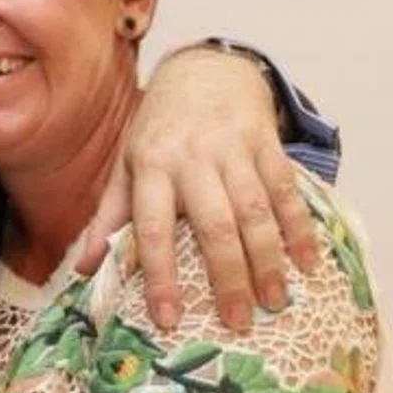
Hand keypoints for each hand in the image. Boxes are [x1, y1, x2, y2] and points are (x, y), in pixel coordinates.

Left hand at [76, 47, 318, 329]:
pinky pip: (285, 189)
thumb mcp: (126, 165)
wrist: (203, 70)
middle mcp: (191, 157)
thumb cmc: (159, 130)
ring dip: (268, 259)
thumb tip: (84, 268)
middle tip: (238, 322)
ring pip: (255, 210)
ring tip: (276, 301)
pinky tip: (308, 262)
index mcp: (150, 166)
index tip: (168, 319)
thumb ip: (109, 216)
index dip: (158, 276)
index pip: (153, 228)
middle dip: (227, 277)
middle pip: (214, 225)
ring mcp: (232, 148)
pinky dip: (299, 227)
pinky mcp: (265, 141)